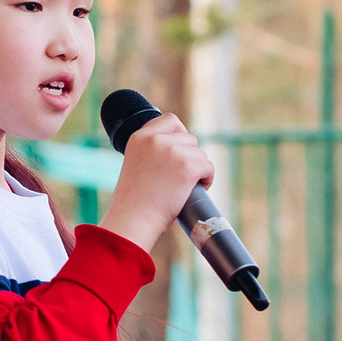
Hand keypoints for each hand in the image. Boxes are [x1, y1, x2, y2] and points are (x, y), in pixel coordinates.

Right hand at [101, 113, 214, 253]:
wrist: (133, 219)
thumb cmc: (134, 202)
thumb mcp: (136, 166)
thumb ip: (152, 153)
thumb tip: (179, 150)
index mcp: (139, 138)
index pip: (170, 120)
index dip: (179, 134)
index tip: (180, 149)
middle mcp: (155, 140)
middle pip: (189, 139)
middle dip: (189, 157)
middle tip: (179, 178)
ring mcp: (172, 152)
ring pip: (200, 154)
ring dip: (198, 169)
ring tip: (183, 188)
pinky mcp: (187, 166)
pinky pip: (208, 167)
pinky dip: (206, 180)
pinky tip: (193, 191)